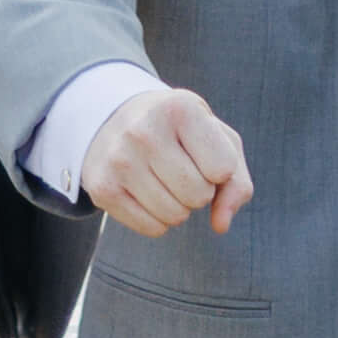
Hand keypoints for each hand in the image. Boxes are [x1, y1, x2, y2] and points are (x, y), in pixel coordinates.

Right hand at [79, 90, 252, 236]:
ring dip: (180, 207)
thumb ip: (237, 183)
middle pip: (198, 195)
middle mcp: (144, 131)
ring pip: (175, 215)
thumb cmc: (181, 133)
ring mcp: (118, 160)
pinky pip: (151, 228)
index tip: (204, 152)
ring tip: (165, 180)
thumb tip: (221, 225)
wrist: (117, 119)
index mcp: (180, 109)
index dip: (221, 170)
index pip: (223, 169)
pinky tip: (148, 194)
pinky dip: (159, 220)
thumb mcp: (217, 140)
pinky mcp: (101, 187)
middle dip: (201, 191)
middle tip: (183, 169)